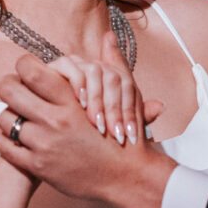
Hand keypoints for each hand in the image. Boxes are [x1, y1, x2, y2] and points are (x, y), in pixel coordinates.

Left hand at [0, 43, 172, 207]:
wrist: (126, 175)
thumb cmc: (123, 133)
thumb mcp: (124, 94)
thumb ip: (112, 61)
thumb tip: (109, 34)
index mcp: (70, 99)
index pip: (30, 70)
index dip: (23, 67)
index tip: (26, 72)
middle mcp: (54, 120)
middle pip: (10, 91)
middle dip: (8, 87)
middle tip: (13, 90)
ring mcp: (44, 144)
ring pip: (5, 120)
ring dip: (6, 115)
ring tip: (13, 115)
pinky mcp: (38, 166)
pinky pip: (5, 148)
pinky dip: (1, 139)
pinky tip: (7, 135)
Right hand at [44, 38, 160, 145]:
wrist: (47, 142)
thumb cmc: (81, 139)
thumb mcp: (110, 129)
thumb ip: (135, 117)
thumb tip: (160, 106)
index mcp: (109, 78)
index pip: (128, 86)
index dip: (130, 110)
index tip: (129, 135)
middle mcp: (93, 68)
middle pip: (113, 77)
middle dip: (115, 107)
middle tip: (114, 133)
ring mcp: (74, 65)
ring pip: (93, 70)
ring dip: (97, 98)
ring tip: (97, 123)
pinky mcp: (53, 67)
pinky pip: (69, 66)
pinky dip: (77, 84)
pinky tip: (79, 105)